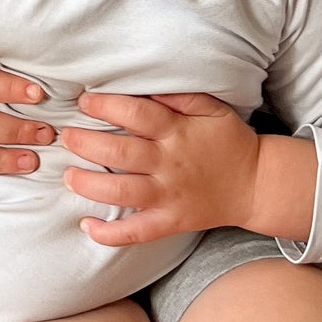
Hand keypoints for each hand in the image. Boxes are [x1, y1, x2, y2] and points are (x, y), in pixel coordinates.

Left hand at [60, 91, 259, 247]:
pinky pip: (136, 233)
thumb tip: (145, 87)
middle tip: (65, 136)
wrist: (256, 185)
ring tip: (68, 176)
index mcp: (177, 132)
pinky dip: (109, 234)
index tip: (84, 102)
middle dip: (85, 143)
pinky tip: (87, 226)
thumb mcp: (212, 108)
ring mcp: (168, 196)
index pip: (135, 114)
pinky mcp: (169, 222)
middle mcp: (169, 164)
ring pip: (120, 192)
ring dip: (88, 184)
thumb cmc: (229, 142)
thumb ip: (179, 96)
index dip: (105, 106)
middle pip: (119, 152)